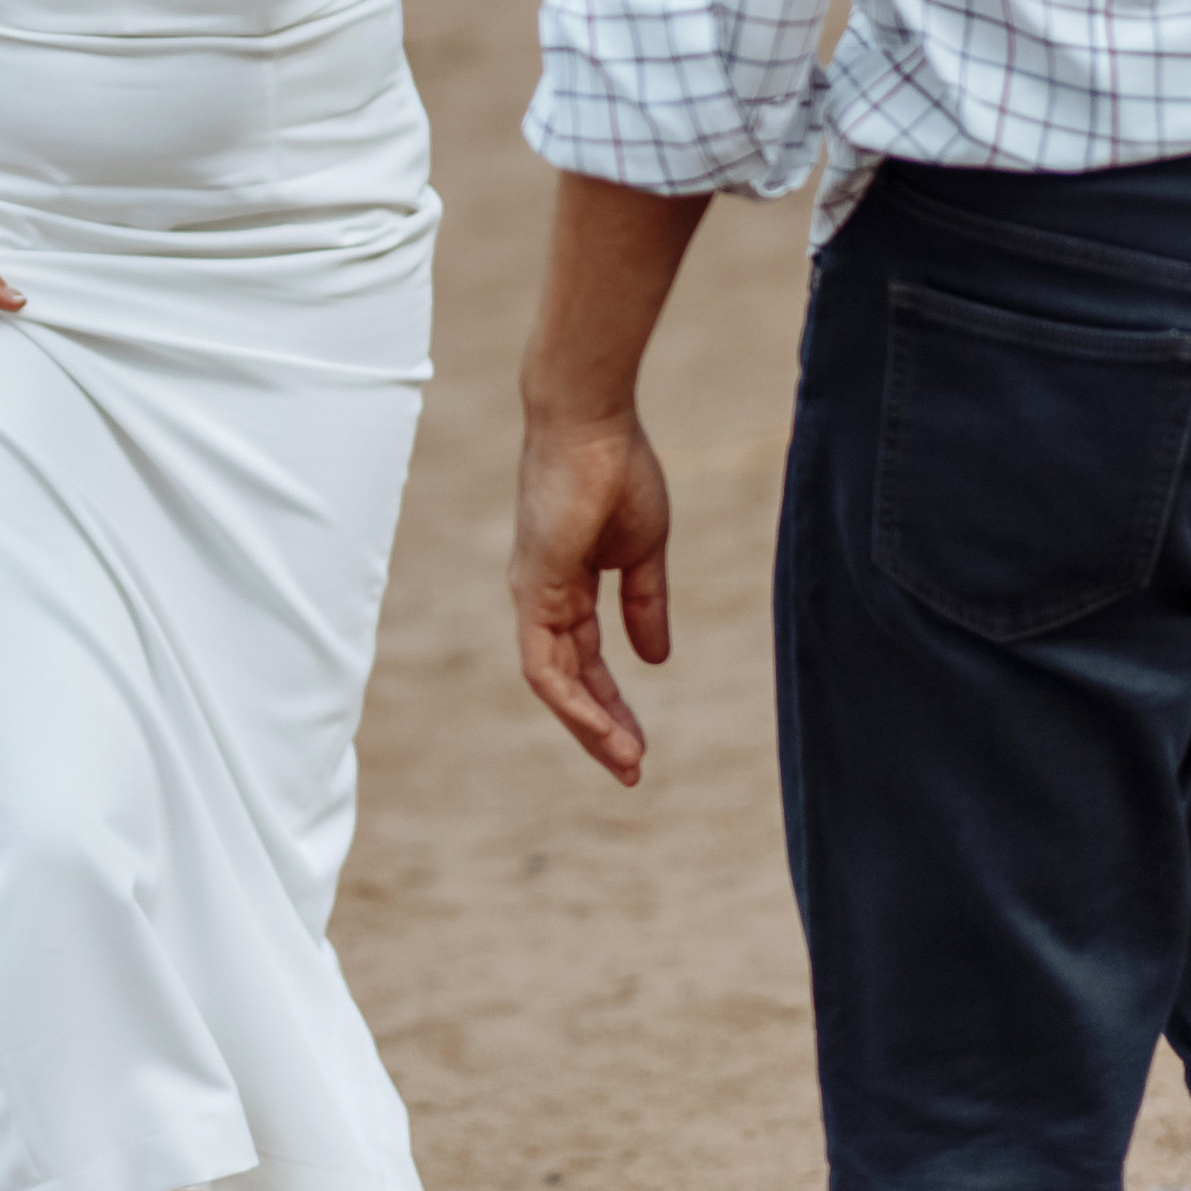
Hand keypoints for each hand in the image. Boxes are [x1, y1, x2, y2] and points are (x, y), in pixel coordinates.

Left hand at [510, 408, 672, 786]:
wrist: (593, 420)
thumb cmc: (618, 469)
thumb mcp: (643, 550)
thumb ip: (645, 604)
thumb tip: (656, 659)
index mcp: (568, 584)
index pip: (586, 659)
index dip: (612, 702)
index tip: (641, 742)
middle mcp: (543, 596)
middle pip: (567, 680)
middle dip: (600, 728)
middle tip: (633, 770)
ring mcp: (534, 594)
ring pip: (553, 683)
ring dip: (589, 727)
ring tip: (628, 763)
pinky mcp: (534, 589)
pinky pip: (546, 663)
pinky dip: (573, 701)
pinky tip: (601, 729)